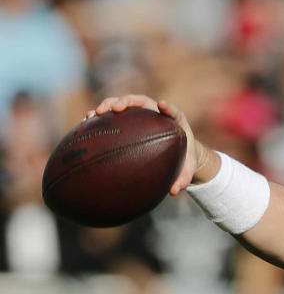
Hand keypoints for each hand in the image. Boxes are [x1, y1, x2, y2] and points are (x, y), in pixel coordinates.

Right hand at [86, 94, 213, 194]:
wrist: (178, 154)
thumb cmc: (184, 160)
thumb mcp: (187, 170)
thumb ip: (183, 178)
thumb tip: (173, 191)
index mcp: (175, 122)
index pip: (173, 111)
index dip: (168, 108)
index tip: (161, 105)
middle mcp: (156, 114)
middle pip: (141, 101)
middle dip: (127, 101)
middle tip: (116, 108)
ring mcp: (142, 115)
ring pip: (124, 105)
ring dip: (109, 104)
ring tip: (96, 113)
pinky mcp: (130, 120)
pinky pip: (115, 115)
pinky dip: (102, 116)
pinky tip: (87, 122)